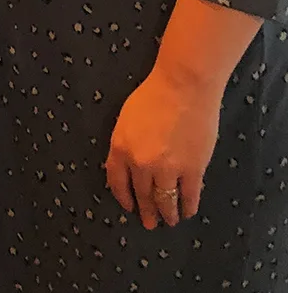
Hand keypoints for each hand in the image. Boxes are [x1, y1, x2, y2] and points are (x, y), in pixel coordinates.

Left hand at [105, 66, 220, 229]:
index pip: (117, 182)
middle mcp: (141, 163)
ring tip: (169, 220)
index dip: (123, 197)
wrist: (182, 87)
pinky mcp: (192, 170)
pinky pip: (188, 196)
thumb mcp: (126, 119)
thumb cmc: (152, 96)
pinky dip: (187, 207)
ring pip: (166, 201)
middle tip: (149, 223)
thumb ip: (126, 144)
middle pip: (142, 195)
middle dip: (146, 212)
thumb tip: (129, 164)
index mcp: (121, 148)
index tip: (128, 207)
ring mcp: (167, 169)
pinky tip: (187, 211)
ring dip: (167, 214)